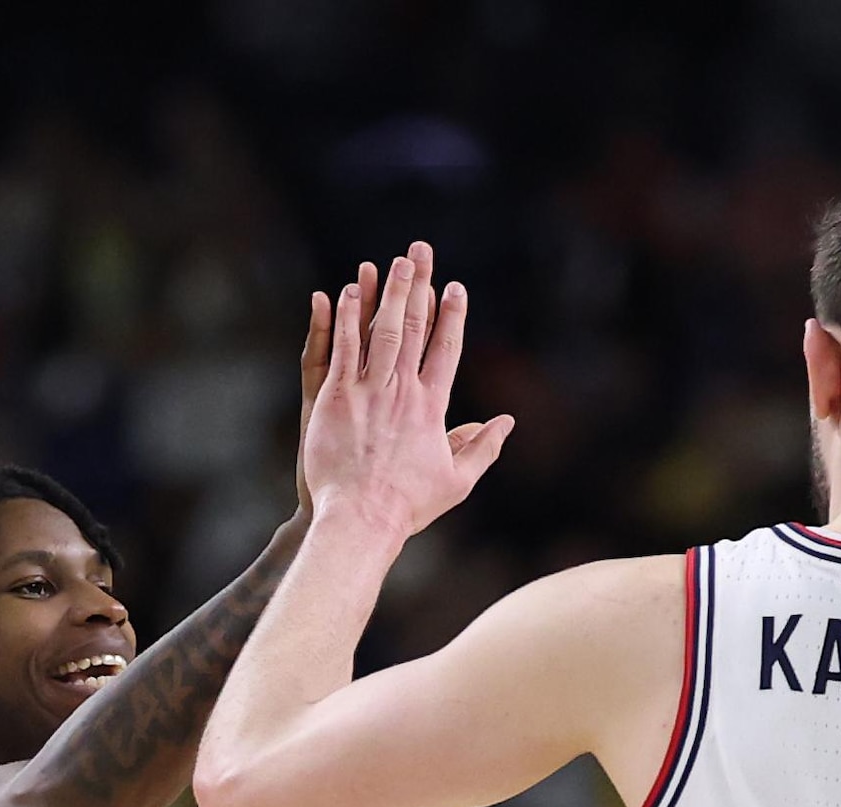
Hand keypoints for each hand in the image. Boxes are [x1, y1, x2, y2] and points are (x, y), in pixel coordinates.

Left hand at [293, 240, 512, 548]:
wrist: (361, 519)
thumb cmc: (408, 506)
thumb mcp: (456, 481)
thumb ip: (482, 447)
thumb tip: (506, 422)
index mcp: (432, 407)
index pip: (446, 350)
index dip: (451, 315)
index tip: (454, 288)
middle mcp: (402, 391)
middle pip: (413, 328)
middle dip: (419, 286)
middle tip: (421, 253)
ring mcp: (367, 391)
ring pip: (378, 330)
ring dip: (387, 292)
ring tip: (391, 262)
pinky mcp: (334, 398)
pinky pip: (342, 349)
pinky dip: (347, 319)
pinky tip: (350, 292)